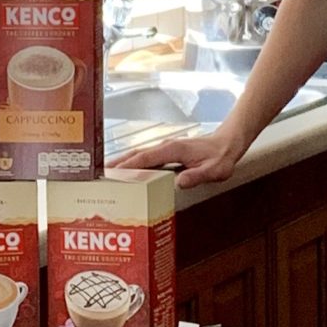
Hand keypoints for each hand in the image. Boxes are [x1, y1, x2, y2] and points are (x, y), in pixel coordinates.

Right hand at [113, 127, 248, 188]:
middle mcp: (166, 146)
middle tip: (98, 174)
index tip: (112, 173)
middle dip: (117, 164)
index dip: (127, 165)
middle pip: (136, 154)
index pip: (145, 158)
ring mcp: (165, 148)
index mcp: (173, 149)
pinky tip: (127, 172)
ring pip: (139, 155)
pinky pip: (146, 157)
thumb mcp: (214, 171)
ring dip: (122, 162)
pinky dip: (132, 163)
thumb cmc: (221, 157)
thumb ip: (197, 176)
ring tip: (105, 174)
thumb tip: (179, 182)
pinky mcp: (167, 152)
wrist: (228, 144)